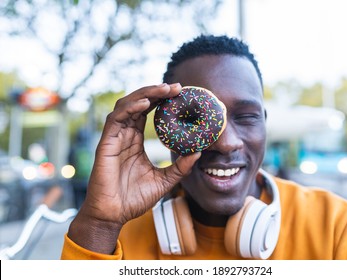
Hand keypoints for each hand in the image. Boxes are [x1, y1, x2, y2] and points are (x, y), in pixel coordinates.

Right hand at [67, 83, 199, 253]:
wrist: (113, 215)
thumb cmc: (134, 199)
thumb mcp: (164, 180)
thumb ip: (180, 167)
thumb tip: (199, 152)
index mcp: (135, 141)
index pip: (148, 113)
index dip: (162, 101)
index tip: (181, 94)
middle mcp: (125, 135)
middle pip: (139, 104)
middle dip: (156, 92)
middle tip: (177, 87)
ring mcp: (114, 138)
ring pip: (127, 105)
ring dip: (145, 94)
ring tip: (165, 89)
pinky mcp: (106, 143)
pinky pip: (116, 119)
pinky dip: (130, 108)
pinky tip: (146, 103)